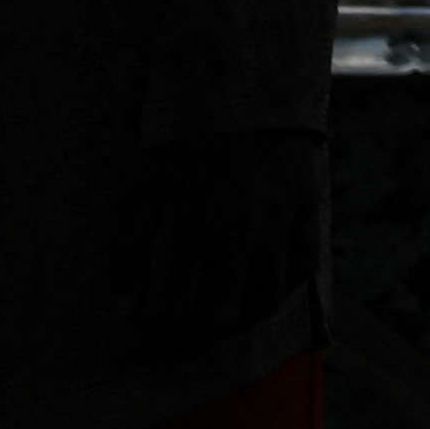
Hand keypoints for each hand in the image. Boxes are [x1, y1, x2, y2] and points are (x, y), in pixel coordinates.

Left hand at [116, 128, 323, 363]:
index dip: (160, 329)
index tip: (152, 331)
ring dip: (243, 319)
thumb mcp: (143, 193)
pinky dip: (289, 287)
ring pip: (265, 300)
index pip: (175, 310)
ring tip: (228, 321)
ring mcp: (276, 228)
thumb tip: (123, 315)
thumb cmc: (185, 145)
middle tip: (187, 333)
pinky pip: (305, 264)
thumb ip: (128, 254)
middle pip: (221, 315)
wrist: (244, 95)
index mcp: (193, 236)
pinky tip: (271, 290)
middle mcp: (238, 240)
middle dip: (198, 334)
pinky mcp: (305, 210)